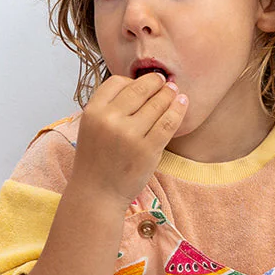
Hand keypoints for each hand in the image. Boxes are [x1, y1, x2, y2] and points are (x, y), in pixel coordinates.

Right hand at [72, 74, 186, 206]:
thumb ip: (109, 107)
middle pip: (140, 88)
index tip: (142, 85)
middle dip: (156, 82)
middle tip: (165, 83)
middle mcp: (109, 120)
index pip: (117, 82)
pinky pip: (169, 121)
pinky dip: (178, 109)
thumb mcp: (91, 128)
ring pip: (157, 103)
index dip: (132, 81)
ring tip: (175, 93)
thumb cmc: (96, 161)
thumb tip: (139, 84)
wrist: (97, 194)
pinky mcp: (147, 149)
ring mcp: (129, 134)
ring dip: (169, 94)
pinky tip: (182, 103)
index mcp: (92, 112)